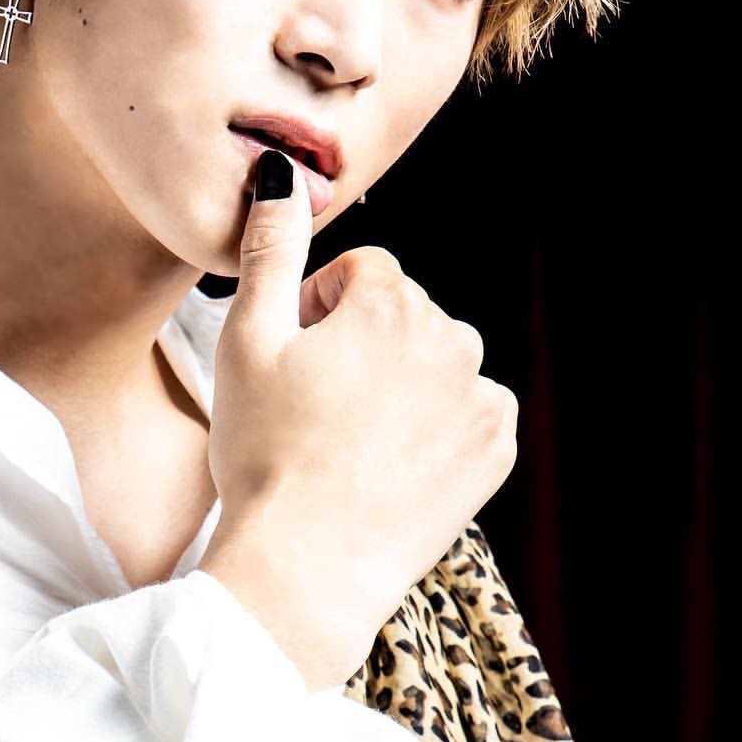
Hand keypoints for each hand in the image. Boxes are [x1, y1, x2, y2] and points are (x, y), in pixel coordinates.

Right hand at [199, 147, 517, 690]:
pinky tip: (391, 458)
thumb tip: (283, 172)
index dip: (317, 306)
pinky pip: (470, 408)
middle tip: (313, 400)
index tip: (293, 355)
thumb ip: (271, 247)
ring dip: (401, 376)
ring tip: (350, 433)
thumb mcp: (247, 338)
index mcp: (392, 304)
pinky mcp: (495, 453)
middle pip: (403, 311)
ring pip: (437, 357)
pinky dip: (438, 421)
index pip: (363, 269)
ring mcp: (480, 401)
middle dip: (361, 338)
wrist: (304, 569)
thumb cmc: (264, 451)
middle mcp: (452, 341)